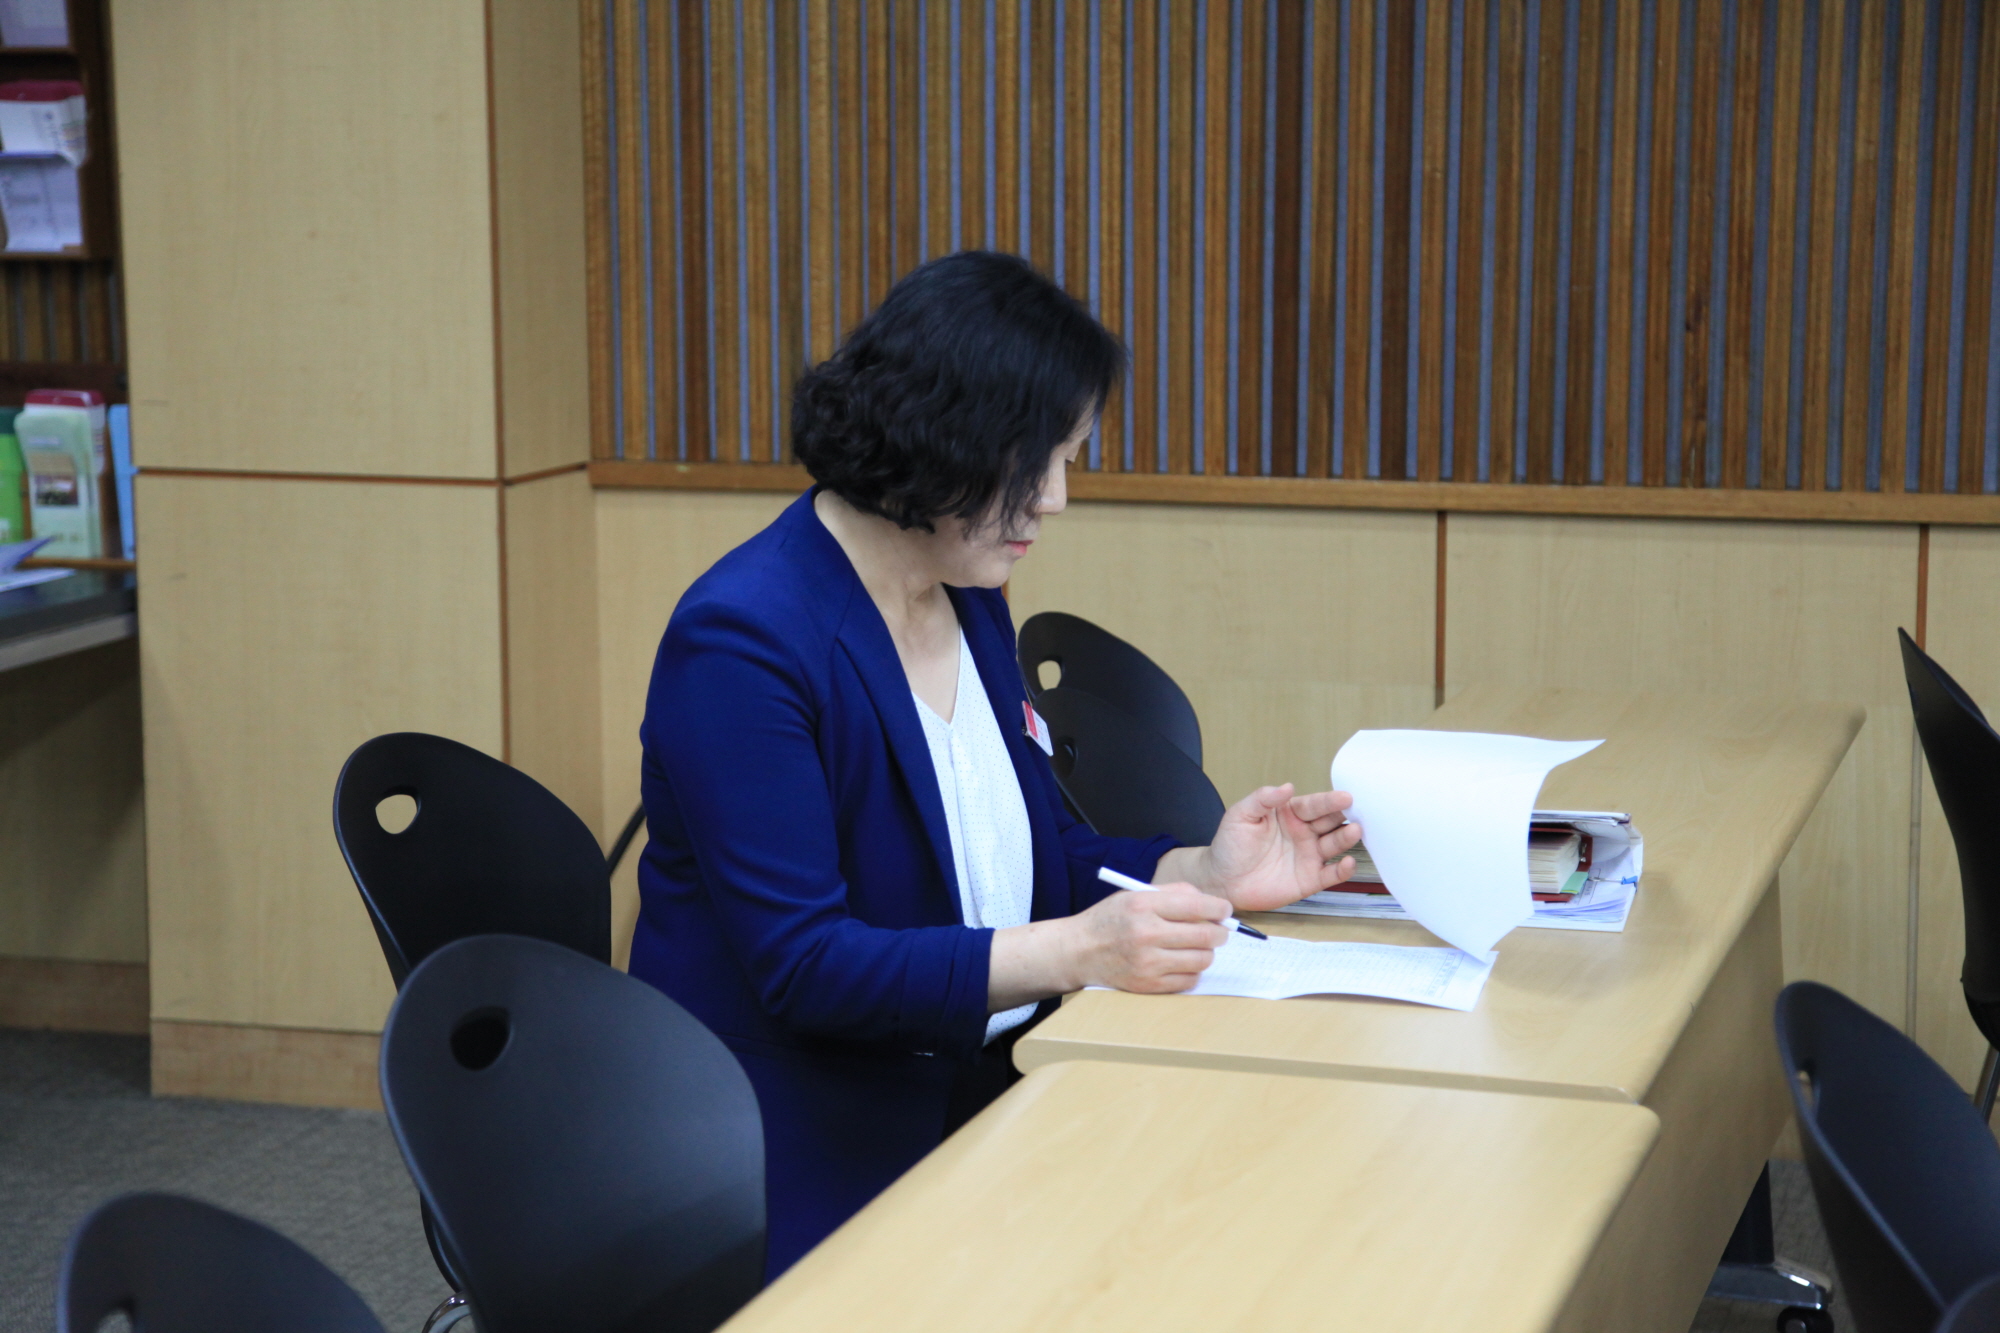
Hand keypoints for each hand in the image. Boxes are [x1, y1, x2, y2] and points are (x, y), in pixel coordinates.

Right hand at [1064, 883, 1229, 993]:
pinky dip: (1192, 971)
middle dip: (1220, 933)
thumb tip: (1211, 903)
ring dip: (1207, 953)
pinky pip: (1189, 980)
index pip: (1196, 905)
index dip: (1219, 908)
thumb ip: (1173, 893)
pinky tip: (1182, 963)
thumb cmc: (1110, 920)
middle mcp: (1146, 934)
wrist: (1079, 952)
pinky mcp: (1148, 985)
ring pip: (1201, 960)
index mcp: (1143, 905)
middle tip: (1219, 931)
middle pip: (1204, 935)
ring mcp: (1147, 963)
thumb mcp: (1134, 895)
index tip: (1224, 910)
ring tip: (1198, 947)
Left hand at [1163, 785, 1361, 912]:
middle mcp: (1304, 833)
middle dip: (1345, 816)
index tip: (1345, 796)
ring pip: (1334, 845)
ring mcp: (1308, 856)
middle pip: (1330, 822)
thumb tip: (1286, 786)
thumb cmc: (1230, 845)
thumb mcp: (1241, 815)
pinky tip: (1349, 863)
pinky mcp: (1309, 880)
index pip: (1314, 805)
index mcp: (1289, 814)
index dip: (1329, 801)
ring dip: (1346, 838)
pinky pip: (1330, 874)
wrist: (1222, 880)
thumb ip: (1263, 799)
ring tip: (1355, 831)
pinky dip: (1342, 870)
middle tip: (1359, 811)